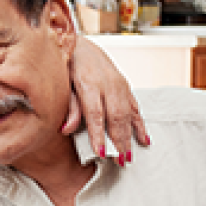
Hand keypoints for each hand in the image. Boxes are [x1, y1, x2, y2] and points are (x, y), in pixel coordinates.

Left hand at [63, 35, 149, 164]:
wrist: (79, 44)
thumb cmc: (65, 66)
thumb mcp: (62, 82)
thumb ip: (68, 106)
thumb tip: (66, 129)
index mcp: (88, 82)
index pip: (95, 113)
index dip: (98, 134)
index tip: (100, 152)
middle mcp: (107, 83)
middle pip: (115, 116)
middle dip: (118, 140)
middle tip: (119, 161)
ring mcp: (119, 84)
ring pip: (127, 114)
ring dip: (129, 137)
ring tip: (129, 157)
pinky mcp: (124, 86)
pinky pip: (135, 107)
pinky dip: (139, 124)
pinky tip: (144, 140)